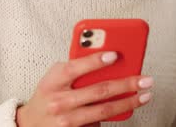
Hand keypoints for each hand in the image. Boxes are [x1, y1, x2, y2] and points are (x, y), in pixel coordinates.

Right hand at [16, 51, 152, 126]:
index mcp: (54, 81)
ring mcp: (67, 120)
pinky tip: (129, 107)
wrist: (31, 123)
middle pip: (98, 90)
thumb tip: (108, 61)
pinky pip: (99, 123)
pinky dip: (116, 114)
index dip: (96, 60)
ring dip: (128, 102)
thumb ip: (76, 68)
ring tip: (145, 94)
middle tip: (144, 79)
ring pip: (104, 110)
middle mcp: (60, 101)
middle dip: (125, 84)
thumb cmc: (48, 94)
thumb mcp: (55, 75)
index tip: (115, 55)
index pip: (76, 68)